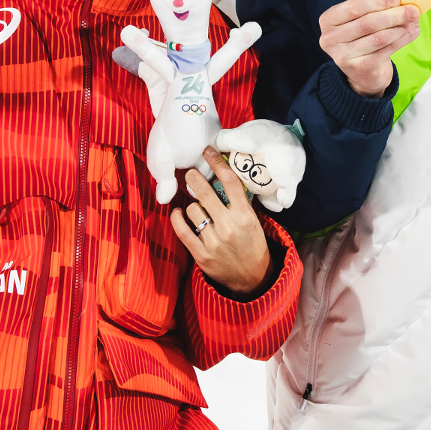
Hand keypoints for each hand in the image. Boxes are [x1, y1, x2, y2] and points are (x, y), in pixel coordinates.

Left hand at [172, 147, 272, 295]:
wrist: (253, 278)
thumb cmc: (253, 245)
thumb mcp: (253, 221)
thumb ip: (238, 202)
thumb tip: (221, 178)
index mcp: (245, 216)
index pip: (230, 181)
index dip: (217, 163)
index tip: (208, 151)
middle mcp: (229, 226)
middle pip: (205, 193)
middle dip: (194, 178)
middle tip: (191, 174)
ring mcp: (214, 241)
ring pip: (192, 210)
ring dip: (191, 205)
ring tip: (195, 206)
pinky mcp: (201, 255)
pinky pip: (182, 230)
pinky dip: (177, 219)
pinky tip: (178, 213)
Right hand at [318, 0, 419, 96]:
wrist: (361, 75)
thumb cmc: (360, 40)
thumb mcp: (357, 22)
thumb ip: (372, 10)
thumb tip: (400, 1)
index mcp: (328, 20)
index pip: (353, 7)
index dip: (377, 2)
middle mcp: (331, 39)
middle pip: (368, 23)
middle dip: (393, 15)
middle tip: (412, 10)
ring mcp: (344, 55)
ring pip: (379, 37)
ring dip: (400, 27)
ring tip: (414, 21)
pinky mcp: (360, 67)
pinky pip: (386, 50)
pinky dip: (402, 40)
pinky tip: (412, 33)